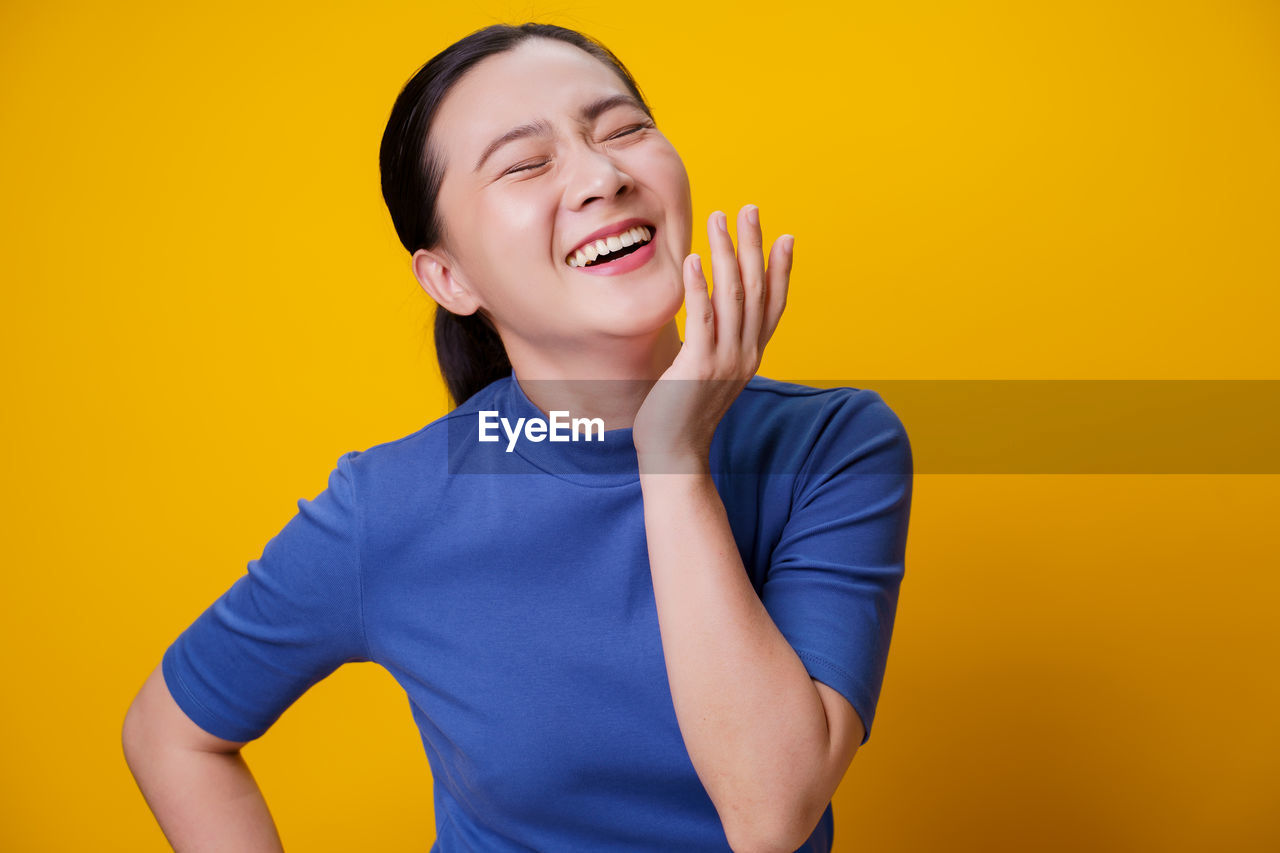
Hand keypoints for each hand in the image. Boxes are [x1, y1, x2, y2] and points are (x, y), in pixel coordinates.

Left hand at [632, 204, 793, 470]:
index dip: (781, 270)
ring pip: (732, 297)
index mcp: (750, 356)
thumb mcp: (706, 374)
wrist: (673, 456)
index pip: (774, 305)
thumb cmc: (681, 414)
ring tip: (718, 219)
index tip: (784, 236)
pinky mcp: (698, 368)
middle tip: (750, 209)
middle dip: (753, 246)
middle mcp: (745, 356)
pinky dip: (700, 287)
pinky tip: (695, 260)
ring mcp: (724, 362)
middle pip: (757, 291)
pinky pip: (703, 319)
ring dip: (726, 254)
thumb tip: (706, 319)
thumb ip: (713, 346)